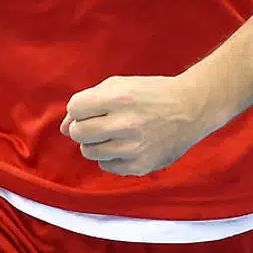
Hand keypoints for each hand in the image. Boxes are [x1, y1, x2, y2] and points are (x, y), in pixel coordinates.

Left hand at [61, 75, 212, 176]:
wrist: (191, 109)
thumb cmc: (149, 93)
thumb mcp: (117, 86)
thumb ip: (86, 102)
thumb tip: (62, 128)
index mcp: (118, 99)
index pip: (75, 108)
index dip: (79, 109)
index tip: (92, 108)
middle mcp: (125, 125)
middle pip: (78, 133)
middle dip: (82, 128)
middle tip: (98, 124)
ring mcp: (134, 148)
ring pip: (89, 152)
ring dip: (95, 143)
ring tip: (112, 134)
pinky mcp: (141, 166)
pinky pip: (107, 166)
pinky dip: (110, 157)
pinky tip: (124, 145)